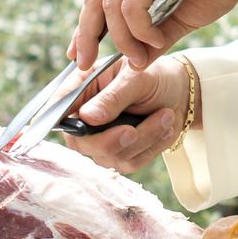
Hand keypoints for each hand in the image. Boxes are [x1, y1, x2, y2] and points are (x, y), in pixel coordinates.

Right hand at [58, 58, 190, 171]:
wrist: (178, 92)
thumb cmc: (153, 76)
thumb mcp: (136, 78)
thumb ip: (113, 96)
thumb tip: (87, 117)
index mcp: (81, 88)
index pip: (58, 107)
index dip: (61, 119)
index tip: (83, 123)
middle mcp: (85, 118)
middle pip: (80, 142)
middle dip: (110, 140)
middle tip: (133, 131)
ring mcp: (100, 139)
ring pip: (110, 155)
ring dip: (143, 137)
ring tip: (166, 115)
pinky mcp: (120, 155)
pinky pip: (130, 162)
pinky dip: (152, 146)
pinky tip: (165, 128)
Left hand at [69, 0, 237, 66]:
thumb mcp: (180, 15)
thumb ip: (156, 35)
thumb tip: (137, 62)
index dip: (86, 25)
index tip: (77, 52)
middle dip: (86, 35)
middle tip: (84, 64)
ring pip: (111, 8)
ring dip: (125, 40)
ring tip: (141, 58)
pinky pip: (130, 7)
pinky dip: (141, 31)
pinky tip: (157, 41)